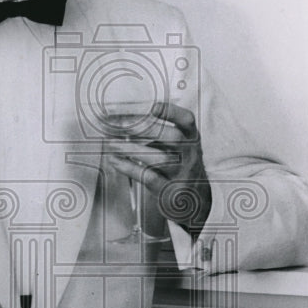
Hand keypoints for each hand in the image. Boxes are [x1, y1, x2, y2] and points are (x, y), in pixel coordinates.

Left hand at [105, 101, 211, 237]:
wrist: (196, 200)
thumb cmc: (180, 166)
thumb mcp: (179, 147)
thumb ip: (159, 134)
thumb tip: (124, 120)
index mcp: (192, 138)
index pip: (187, 120)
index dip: (171, 112)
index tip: (153, 107)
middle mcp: (190, 154)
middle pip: (172, 137)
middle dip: (143, 129)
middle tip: (119, 125)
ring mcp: (182, 173)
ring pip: (160, 158)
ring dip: (132, 149)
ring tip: (111, 143)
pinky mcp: (170, 190)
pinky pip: (149, 177)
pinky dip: (130, 168)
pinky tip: (115, 161)